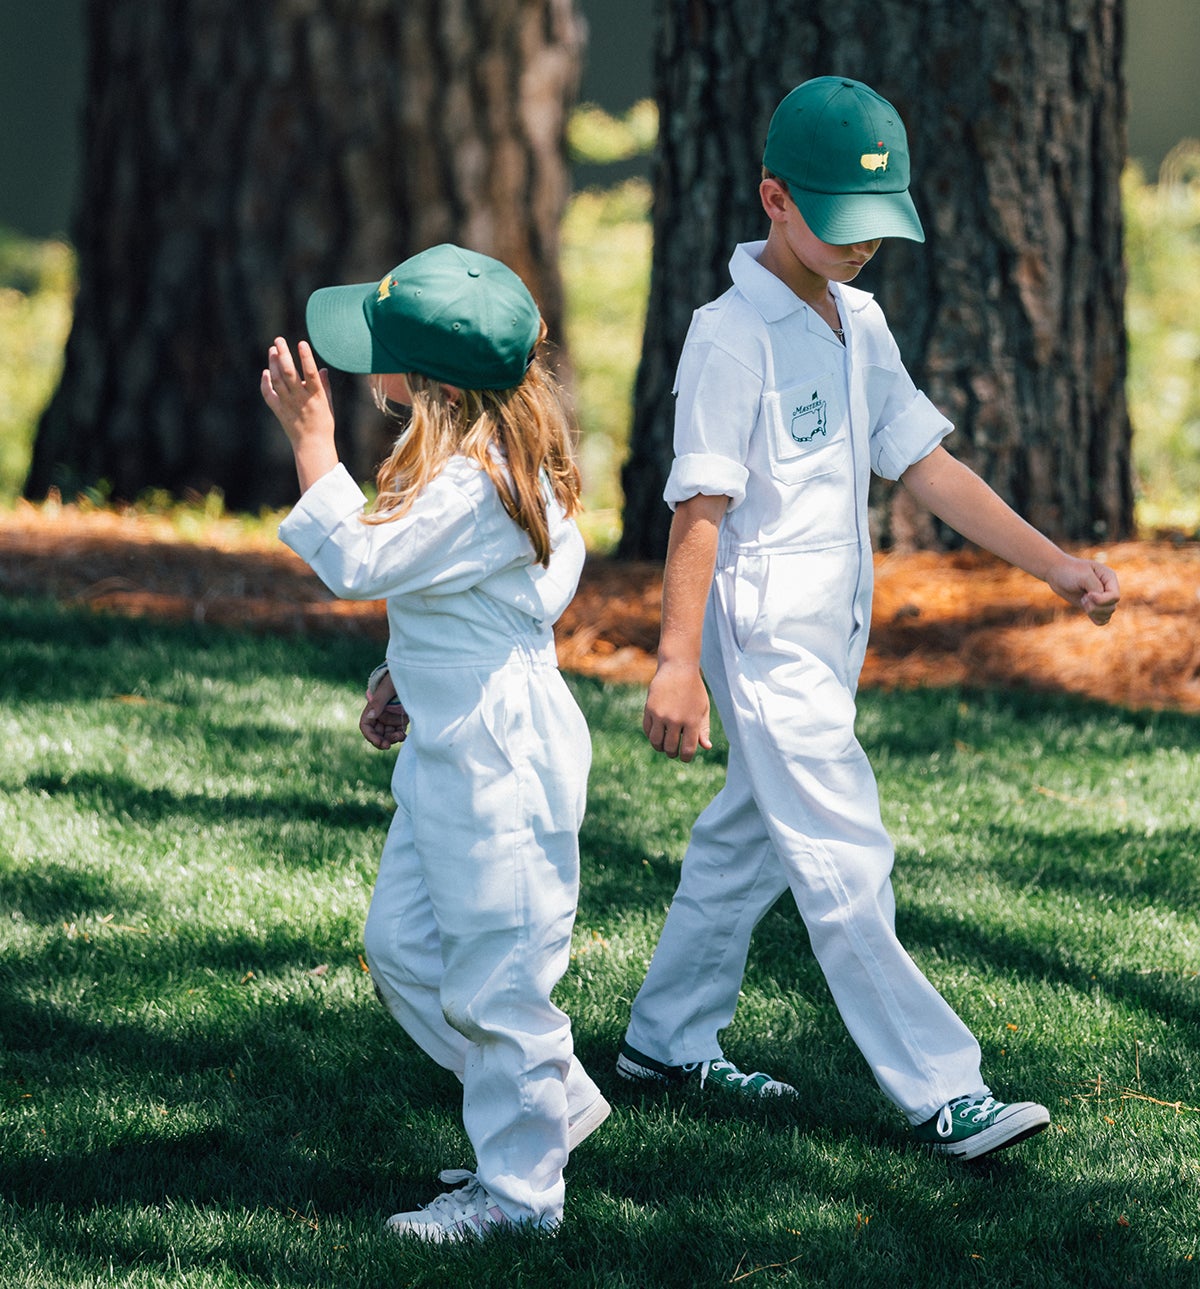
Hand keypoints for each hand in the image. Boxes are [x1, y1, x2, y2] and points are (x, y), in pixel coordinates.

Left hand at [260, 337, 339, 490]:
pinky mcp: (279, 410)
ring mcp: (288, 404)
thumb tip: (322, 369)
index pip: (310, 373)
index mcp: (316, 396)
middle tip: (278, 340)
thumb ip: (324, 386)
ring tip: (272, 350)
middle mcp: (300, 398)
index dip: (306, 357)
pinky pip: (268, 394)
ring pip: (277, 380)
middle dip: (283, 354)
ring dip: (273, 363)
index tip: (301, 343)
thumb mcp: (328, 404)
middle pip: (289, 372)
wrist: (312, 445)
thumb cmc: (323, 424)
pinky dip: (265, 382)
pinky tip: (266, 372)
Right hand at [360, 669, 410, 749]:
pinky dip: (400, 736)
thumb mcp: (387, 688)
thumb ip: (378, 702)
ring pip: (387, 735)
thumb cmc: (396, 677)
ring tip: (401, 736)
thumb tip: (370, 716)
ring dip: (392, 739)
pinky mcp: (401, 718)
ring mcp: (391, 717)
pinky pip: (398, 731)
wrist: (412, 673)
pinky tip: (405, 735)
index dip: (371, 736)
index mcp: (373, 707)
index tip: (381, 743)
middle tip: (389, 744)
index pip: (366, 726)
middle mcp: (380, 714)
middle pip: (376, 733)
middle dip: (382, 741)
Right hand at [642, 660, 711, 761]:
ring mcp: (660, 715)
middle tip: (674, 751)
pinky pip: (647, 730)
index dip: (686, 758)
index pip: (688, 750)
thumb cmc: (694, 690)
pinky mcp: (649, 709)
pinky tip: (657, 734)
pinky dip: (651, 735)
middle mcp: (675, 720)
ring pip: (656, 742)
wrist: (678, 668)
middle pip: (670, 748)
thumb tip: (706, 747)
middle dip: (673, 753)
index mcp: (692, 721)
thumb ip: (703, 729)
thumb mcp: (703, 708)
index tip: (685, 757)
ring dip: (660, 747)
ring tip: (664, 745)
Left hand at [1045, 556, 1120, 625]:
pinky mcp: (1094, 605)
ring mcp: (1102, 598)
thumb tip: (1101, 601)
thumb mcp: (1084, 576)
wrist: (1057, 572)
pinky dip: (1095, 618)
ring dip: (1094, 612)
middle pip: (1111, 607)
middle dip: (1096, 607)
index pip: (1115, 596)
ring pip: (1107, 614)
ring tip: (1083, 601)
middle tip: (1083, 598)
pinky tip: (1086, 610)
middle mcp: (1108, 588)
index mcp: (1110, 578)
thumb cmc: (1070, 571)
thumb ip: (1096, 588)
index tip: (1087, 595)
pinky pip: (1102, 619)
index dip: (1102, 600)